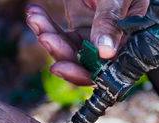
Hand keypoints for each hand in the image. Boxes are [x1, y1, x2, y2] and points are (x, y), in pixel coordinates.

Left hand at [26, 0, 148, 84]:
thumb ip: (110, 22)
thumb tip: (105, 52)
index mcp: (124, 44)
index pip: (103, 71)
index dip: (80, 73)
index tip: (59, 67)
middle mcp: (107, 47)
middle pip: (79, 63)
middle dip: (58, 52)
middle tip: (44, 37)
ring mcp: (90, 39)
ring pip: (65, 49)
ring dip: (46, 35)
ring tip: (35, 18)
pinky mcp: (78, 28)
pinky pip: (58, 34)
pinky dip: (45, 24)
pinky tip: (34, 12)